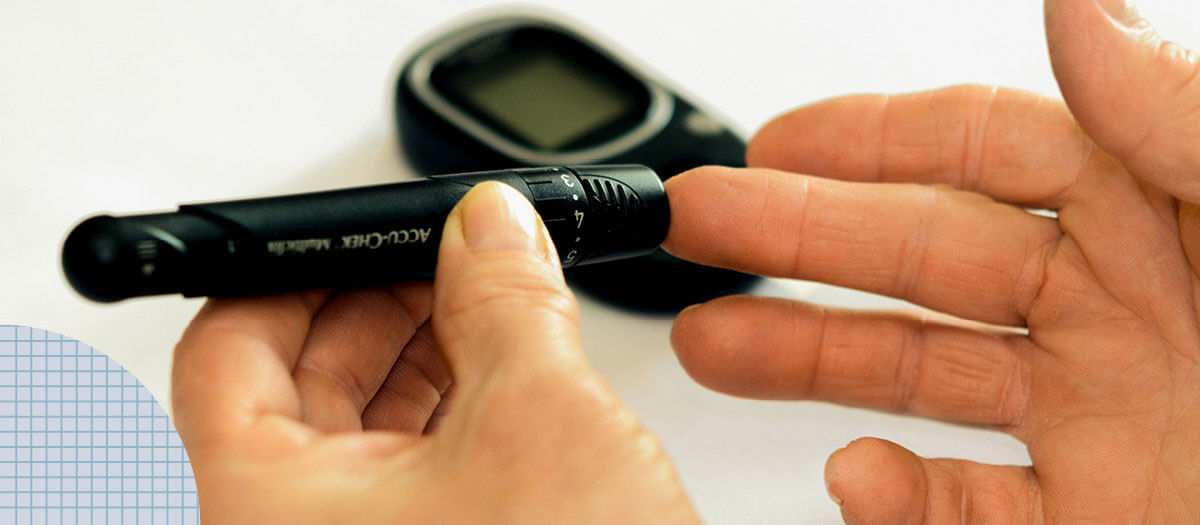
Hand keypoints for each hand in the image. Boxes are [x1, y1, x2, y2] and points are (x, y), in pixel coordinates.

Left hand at [171, 183, 697, 522]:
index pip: (227, 347)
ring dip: (421, 351)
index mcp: (262, 507)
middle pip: (291, 383)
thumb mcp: (542, 421)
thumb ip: (508, 299)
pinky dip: (448, 410)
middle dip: (379, 302)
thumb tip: (492, 226)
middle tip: (448, 252)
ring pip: (353, 429)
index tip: (371, 232)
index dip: (300, 269)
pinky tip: (502, 369)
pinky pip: (402, 473)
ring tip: (488, 300)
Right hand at [665, 0, 1199, 521]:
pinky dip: (897, 499)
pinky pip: (970, 509)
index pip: (988, 148)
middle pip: (920, 258)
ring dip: (805, 359)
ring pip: (919, 378)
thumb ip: (1181, 126)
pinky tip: (855, 477)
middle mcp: (1123, 314)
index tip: (774, 140)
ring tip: (712, 345)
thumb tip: (1078, 10)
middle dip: (794, 239)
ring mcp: (1104, 426)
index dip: (870, 137)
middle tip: (698, 232)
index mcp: (1166, 219)